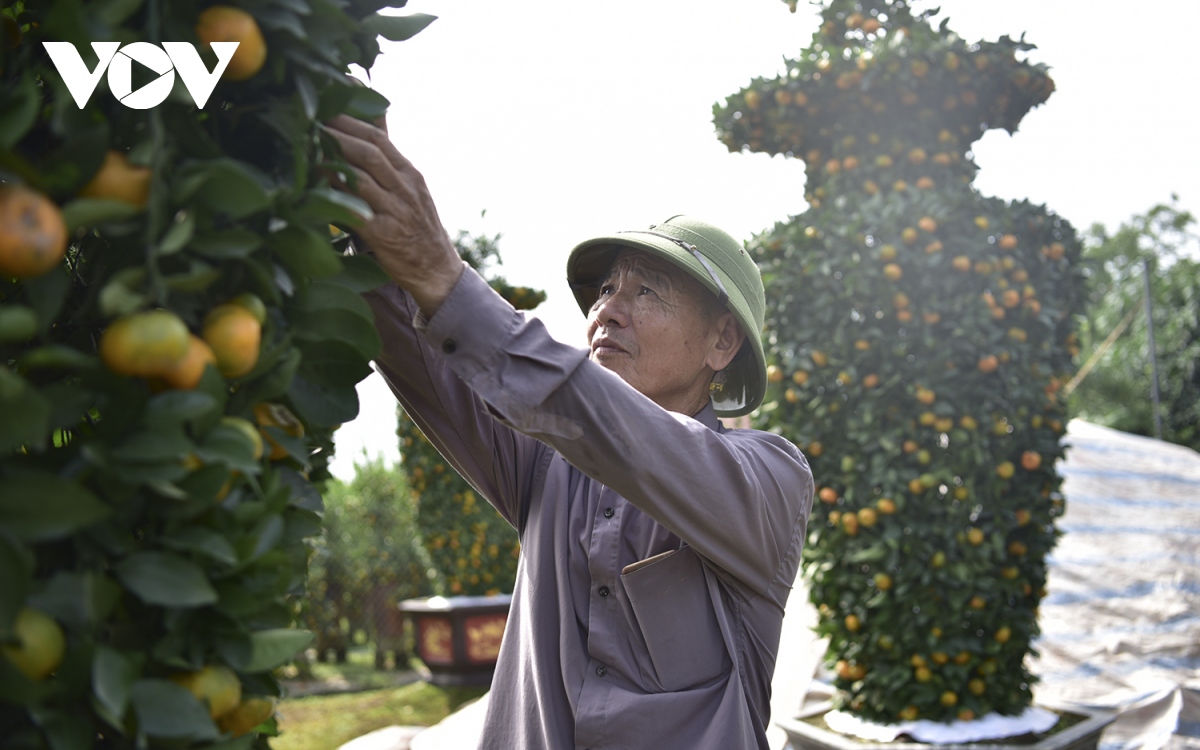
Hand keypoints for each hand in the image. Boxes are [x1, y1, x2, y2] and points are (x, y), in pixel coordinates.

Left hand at [322, 114, 462, 316]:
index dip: (349, 120)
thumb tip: (367, 124)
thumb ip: (388, 161)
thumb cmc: (417, 227)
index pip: (379, 137)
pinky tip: (316, 191)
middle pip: (370, 151)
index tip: (323, 107)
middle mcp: (405, 188)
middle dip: (337, 133)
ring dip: (332, 162)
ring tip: (306, 150)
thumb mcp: (410, 189)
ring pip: (362, 178)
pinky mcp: (386, 236)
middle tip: (308, 121)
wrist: (437, 270)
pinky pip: (358, 213)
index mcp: (409, 173)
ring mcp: (397, 211)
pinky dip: (337, 199)